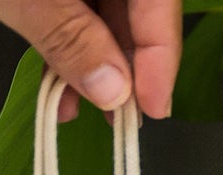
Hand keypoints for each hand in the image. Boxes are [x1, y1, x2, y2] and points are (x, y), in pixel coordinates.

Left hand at [0, 0, 181, 119]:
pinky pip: (75, 10)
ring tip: (86, 109)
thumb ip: (68, 36)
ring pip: (105, 12)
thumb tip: (113, 89)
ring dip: (98, 64)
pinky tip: (62, 89)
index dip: (160, 51)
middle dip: (129, 62)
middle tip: (122, 116)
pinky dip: (70, 49)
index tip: (152, 104)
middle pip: (137, 4)